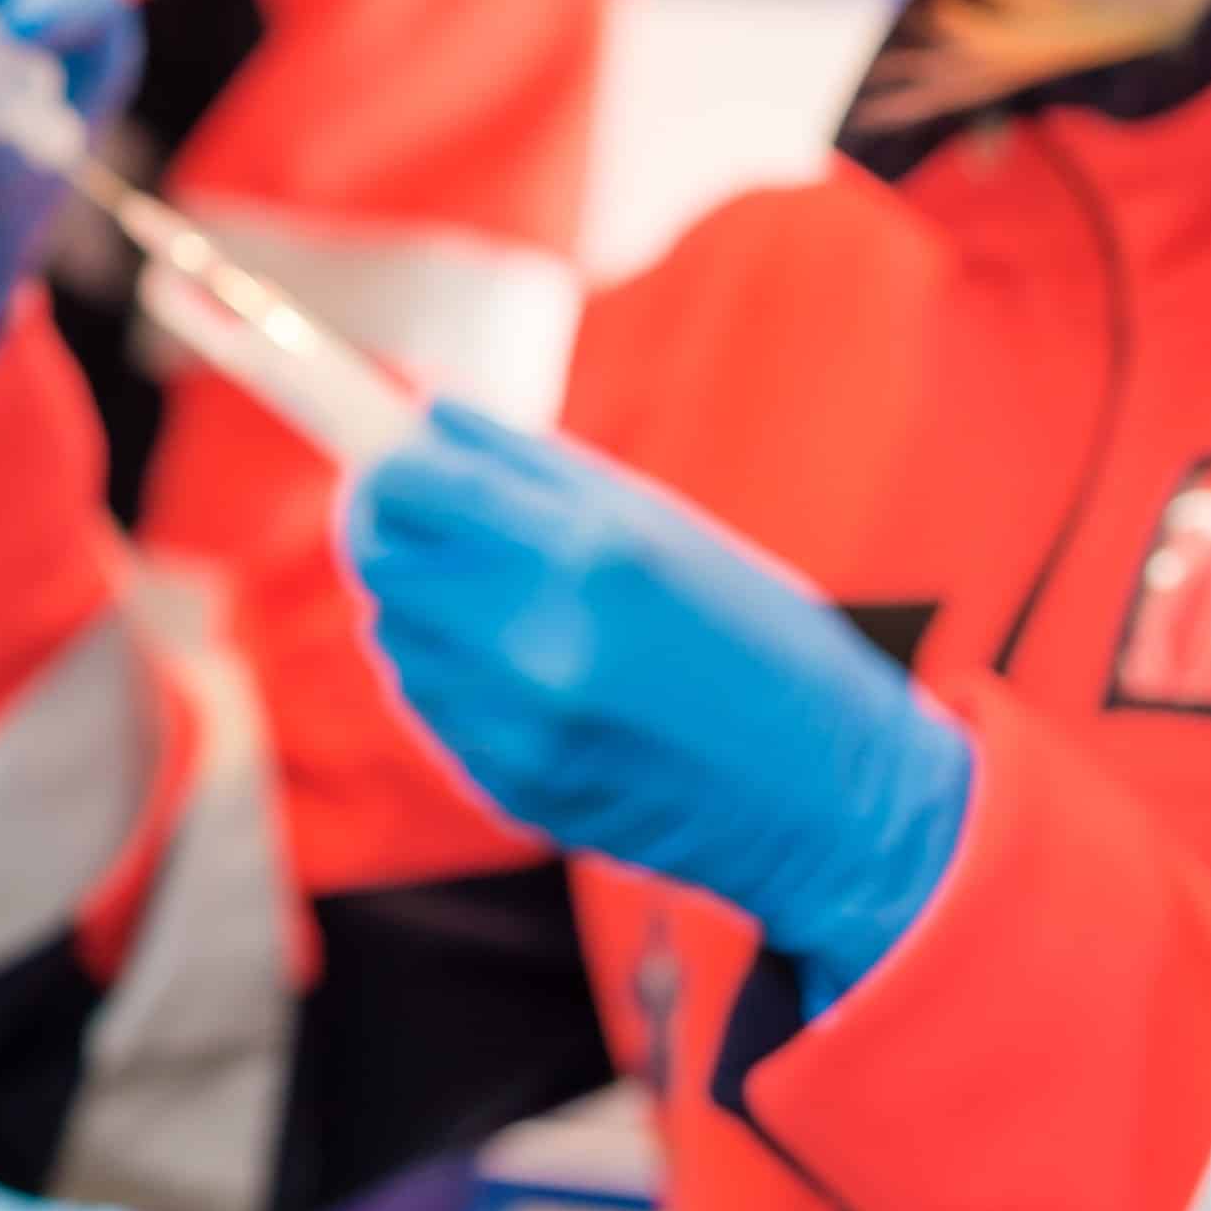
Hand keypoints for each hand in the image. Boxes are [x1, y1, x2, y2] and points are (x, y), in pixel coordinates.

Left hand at [345, 405, 972, 1006]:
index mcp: (587, 557)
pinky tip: (520, 671)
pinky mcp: (510, 790)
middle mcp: (538, 644)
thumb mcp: (664, 527)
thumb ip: (533, 468)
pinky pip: (432, 712)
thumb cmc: (759, 639)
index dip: (384, 467)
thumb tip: (426, 412)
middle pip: (383, 565)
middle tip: (411, 516)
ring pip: (397, 642)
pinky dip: (452, 678)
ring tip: (491, 599)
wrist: (829, 798)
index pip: (415, 490)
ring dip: (418, 608)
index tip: (382, 459)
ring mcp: (518, 728)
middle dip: (382, 530)